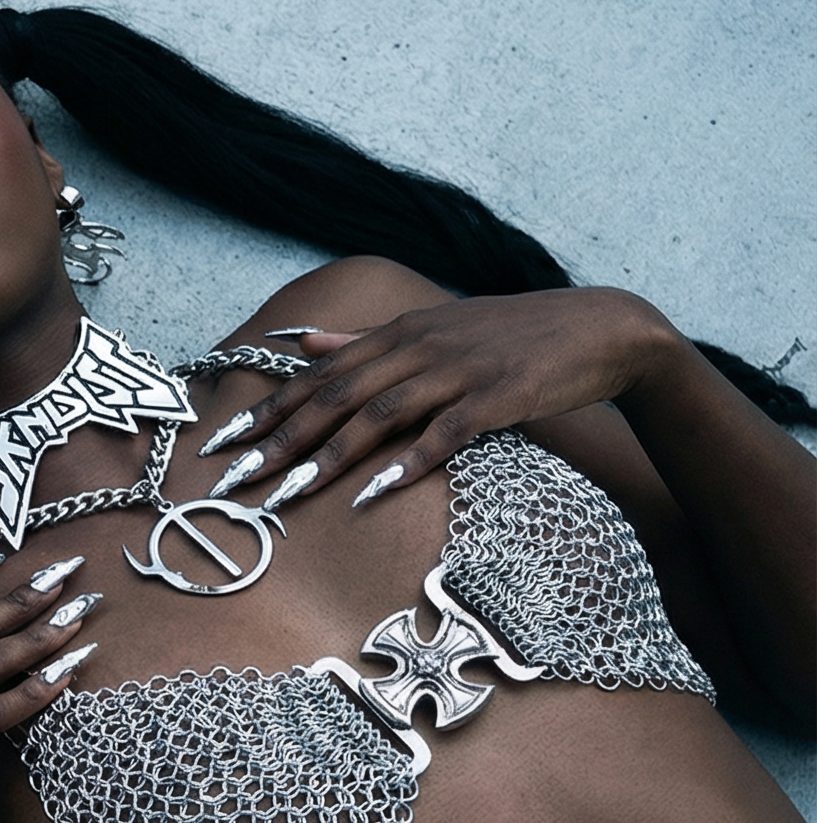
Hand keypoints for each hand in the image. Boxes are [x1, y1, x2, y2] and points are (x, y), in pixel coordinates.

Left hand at [201, 289, 684, 506]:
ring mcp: (458, 370)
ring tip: (288, 494)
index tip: (221, 444)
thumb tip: (303, 342)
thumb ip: (365, 342)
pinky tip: (373, 491)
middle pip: (334, 397)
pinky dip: (406, 461)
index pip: (317, 375)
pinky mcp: (497, 397)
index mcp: (398, 333)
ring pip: (378, 415)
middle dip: (280, 439)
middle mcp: (419, 347)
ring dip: (329, 457)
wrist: (602, 329)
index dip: (267, 409)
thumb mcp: (433, 328)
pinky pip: (443, 433)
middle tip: (234, 480)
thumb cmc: (511, 336)